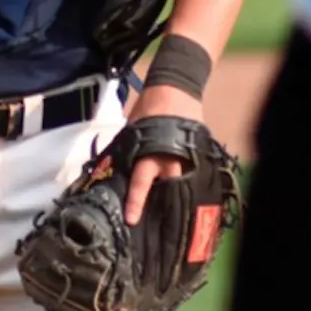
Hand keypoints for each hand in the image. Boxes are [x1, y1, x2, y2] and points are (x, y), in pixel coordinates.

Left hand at [123, 84, 203, 225]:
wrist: (176, 88)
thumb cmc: (149, 107)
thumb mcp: (132, 128)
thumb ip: (127, 148)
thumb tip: (114, 164)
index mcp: (150, 154)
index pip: (140, 182)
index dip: (135, 202)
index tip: (131, 220)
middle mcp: (169, 160)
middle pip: (167, 191)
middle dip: (160, 205)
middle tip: (152, 221)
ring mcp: (186, 158)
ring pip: (180, 185)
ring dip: (172, 195)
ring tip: (168, 211)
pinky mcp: (196, 154)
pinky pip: (189, 173)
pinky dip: (182, 181)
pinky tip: (177, 189)